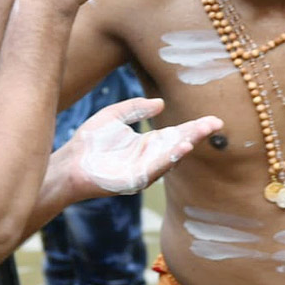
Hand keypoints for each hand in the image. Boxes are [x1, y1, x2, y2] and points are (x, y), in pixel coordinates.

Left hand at [54, 97, 222, 197]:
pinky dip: (169, 159)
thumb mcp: (114, 116)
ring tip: (200, 134)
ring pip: (169, 158)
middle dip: (196, 135)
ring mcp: (143, 171)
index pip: (176, 134)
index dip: (194, 127)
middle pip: (178, 144)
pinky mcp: (133, 181)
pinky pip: (154, 169)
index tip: (213, 120)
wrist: (69, 163)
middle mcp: (150, 158)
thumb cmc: (89, 142)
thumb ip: (136, 108)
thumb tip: (161, 103)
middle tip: (216, 123)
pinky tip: (180, 149)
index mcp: (148, 144)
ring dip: (185, 146)